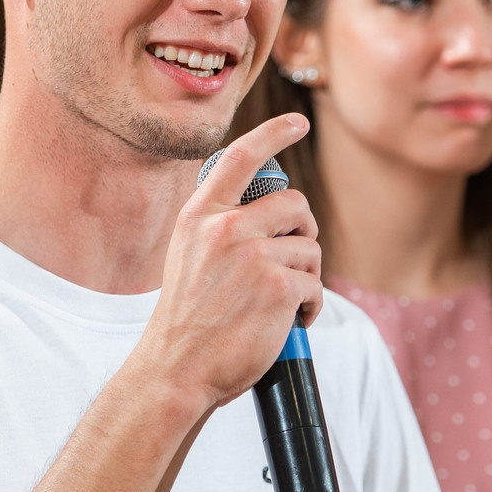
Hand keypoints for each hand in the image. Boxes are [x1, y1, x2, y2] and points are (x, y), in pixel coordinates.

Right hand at [133, 115, 322, 414]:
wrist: (176, 370)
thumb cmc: (186, 322)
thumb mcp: (189, 257)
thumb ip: (220, 230)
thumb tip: (271, 216)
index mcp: (200, 216)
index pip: (239, 157)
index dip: (272, 133)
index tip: (296, 122)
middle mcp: (225, 228)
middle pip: (294, 205)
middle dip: (304, 233)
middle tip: (295, 260)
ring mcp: (252, 255)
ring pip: (310, 250)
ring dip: (306, 278)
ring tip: (284, 303)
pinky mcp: (277, 286)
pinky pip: (315, 285)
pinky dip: (310, 306)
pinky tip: (290, 322)